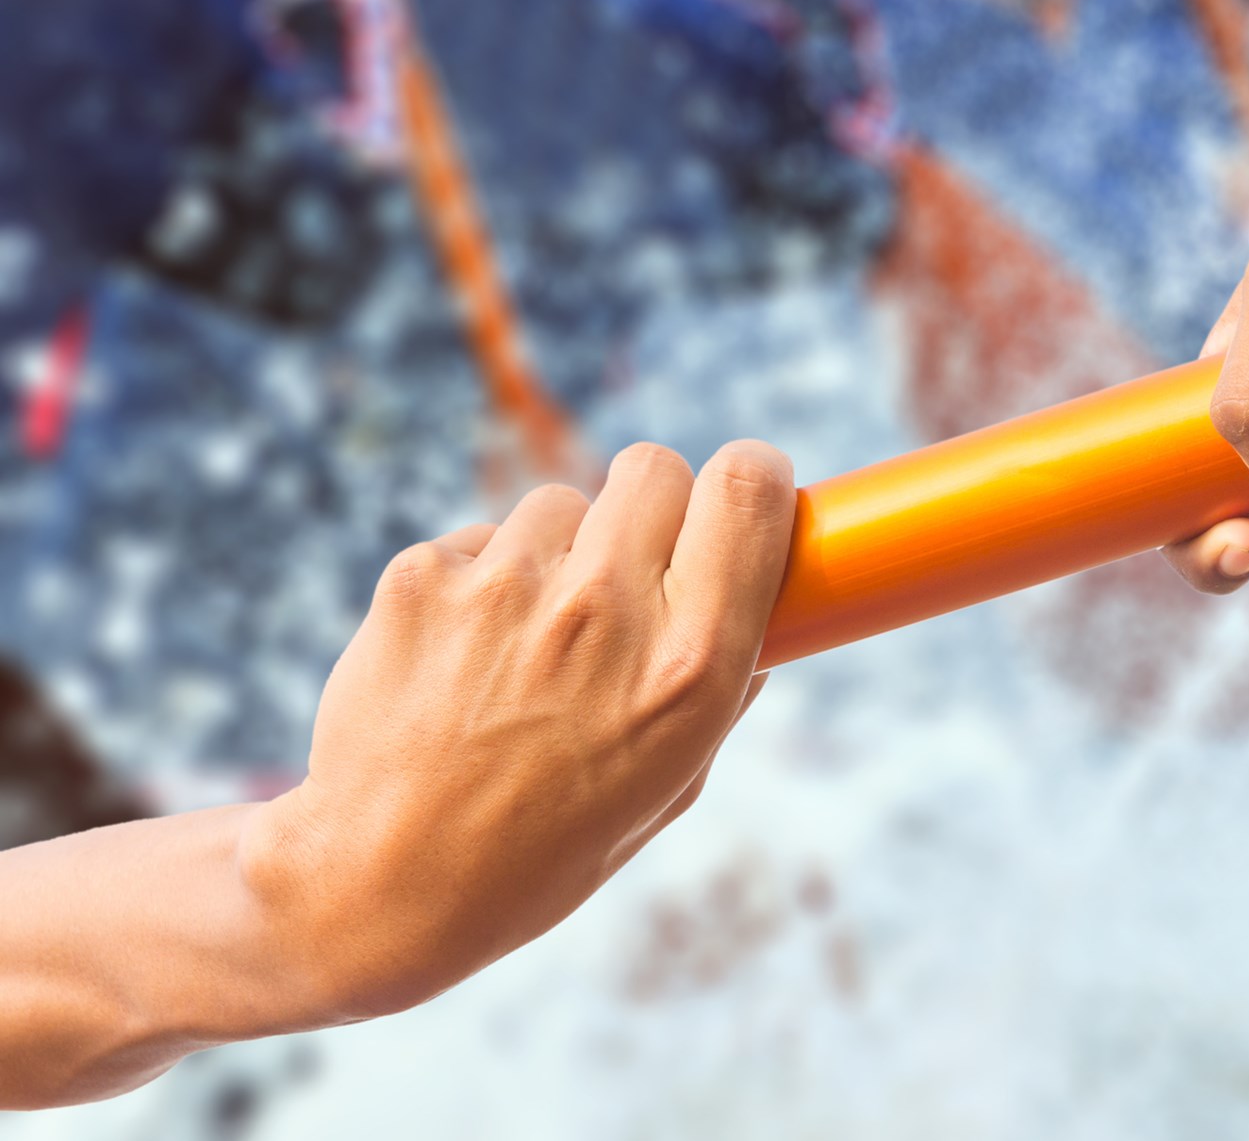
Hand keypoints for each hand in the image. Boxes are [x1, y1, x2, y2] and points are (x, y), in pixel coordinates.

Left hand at [238, 441, 796, 1015]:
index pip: (745, 490)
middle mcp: (604, 612)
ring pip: (560, 503)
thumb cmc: (546, 848)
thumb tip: (759, 600)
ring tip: (526, 650)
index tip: (743, 493)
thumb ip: (722, 685)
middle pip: (655, 467)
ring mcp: (506, 589)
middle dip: (652, 508)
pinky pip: (479, 541)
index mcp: (690, 666)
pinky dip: (478, 585)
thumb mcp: (671, 784)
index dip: (753, 475)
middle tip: (629, 574)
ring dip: (556, 553)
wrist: (383, 886)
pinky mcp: (422, 579)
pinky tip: (461, 664)